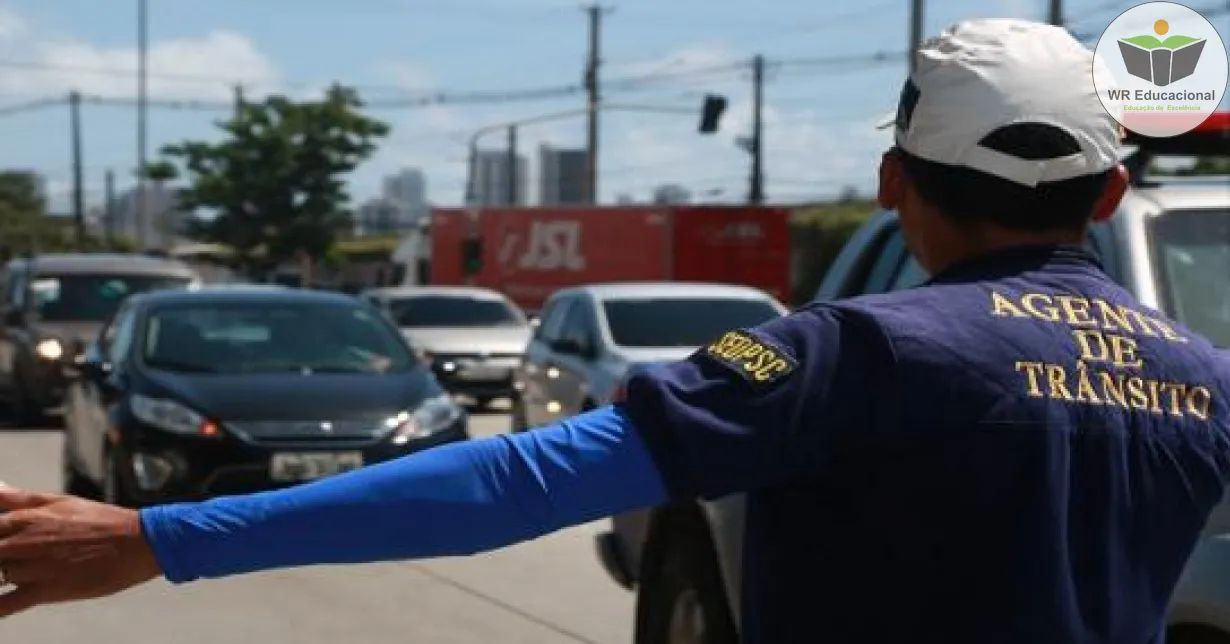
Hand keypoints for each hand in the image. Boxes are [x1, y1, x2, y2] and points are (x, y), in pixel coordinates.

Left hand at [0, 483, 162, 617]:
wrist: (137, 543)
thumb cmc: (101, 520)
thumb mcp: (61, 502)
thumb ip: (19, 498)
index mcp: (24, 518)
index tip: (7, 543)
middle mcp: (22, 542)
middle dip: (1, 556)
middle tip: (15, 557)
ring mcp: (32, 568)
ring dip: (2, 575)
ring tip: (24, 571)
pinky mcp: (45, 591)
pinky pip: (4, 605)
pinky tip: (3, 602)